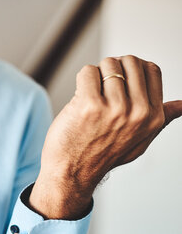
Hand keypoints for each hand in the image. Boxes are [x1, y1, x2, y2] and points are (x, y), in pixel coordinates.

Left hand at [30, 55, 181, 218]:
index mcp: (153, 117)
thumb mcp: (140, 141)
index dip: (132, 69)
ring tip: (90, 96)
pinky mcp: (89, 105)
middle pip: (130, 61)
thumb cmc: (101, 156)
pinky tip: (79, 98)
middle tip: (100, 88)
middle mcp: (138, 112)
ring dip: (95, 75)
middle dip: (113, 68)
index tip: (118, 81)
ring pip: (107, 64)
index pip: (151, 69)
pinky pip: (87, 72)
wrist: (71, 172)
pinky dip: (81, 80)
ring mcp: (115, 108)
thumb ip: (161, 119)